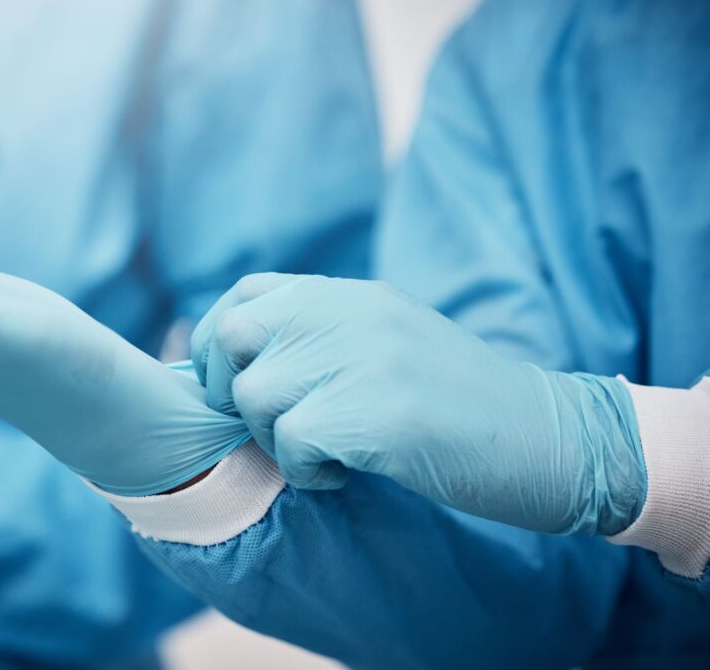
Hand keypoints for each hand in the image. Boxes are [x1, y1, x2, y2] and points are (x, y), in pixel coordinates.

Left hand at [191, 273, 646, 534]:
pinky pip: (294, 442)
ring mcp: (363, 357)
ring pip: (256, 395)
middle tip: (274, 426)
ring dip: (278, 439)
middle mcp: (351, 313)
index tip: (227, 384)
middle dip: (230, 390)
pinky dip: (310, 471)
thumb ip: (321, 338)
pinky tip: (349, 473)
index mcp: (352, 295)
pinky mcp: (375, 410)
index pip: (248, 295)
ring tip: (329, 452)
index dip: (218, 342)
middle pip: (235, 337)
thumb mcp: (386, 343)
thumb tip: (233, 367)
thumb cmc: (461, 404)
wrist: (549, 438)